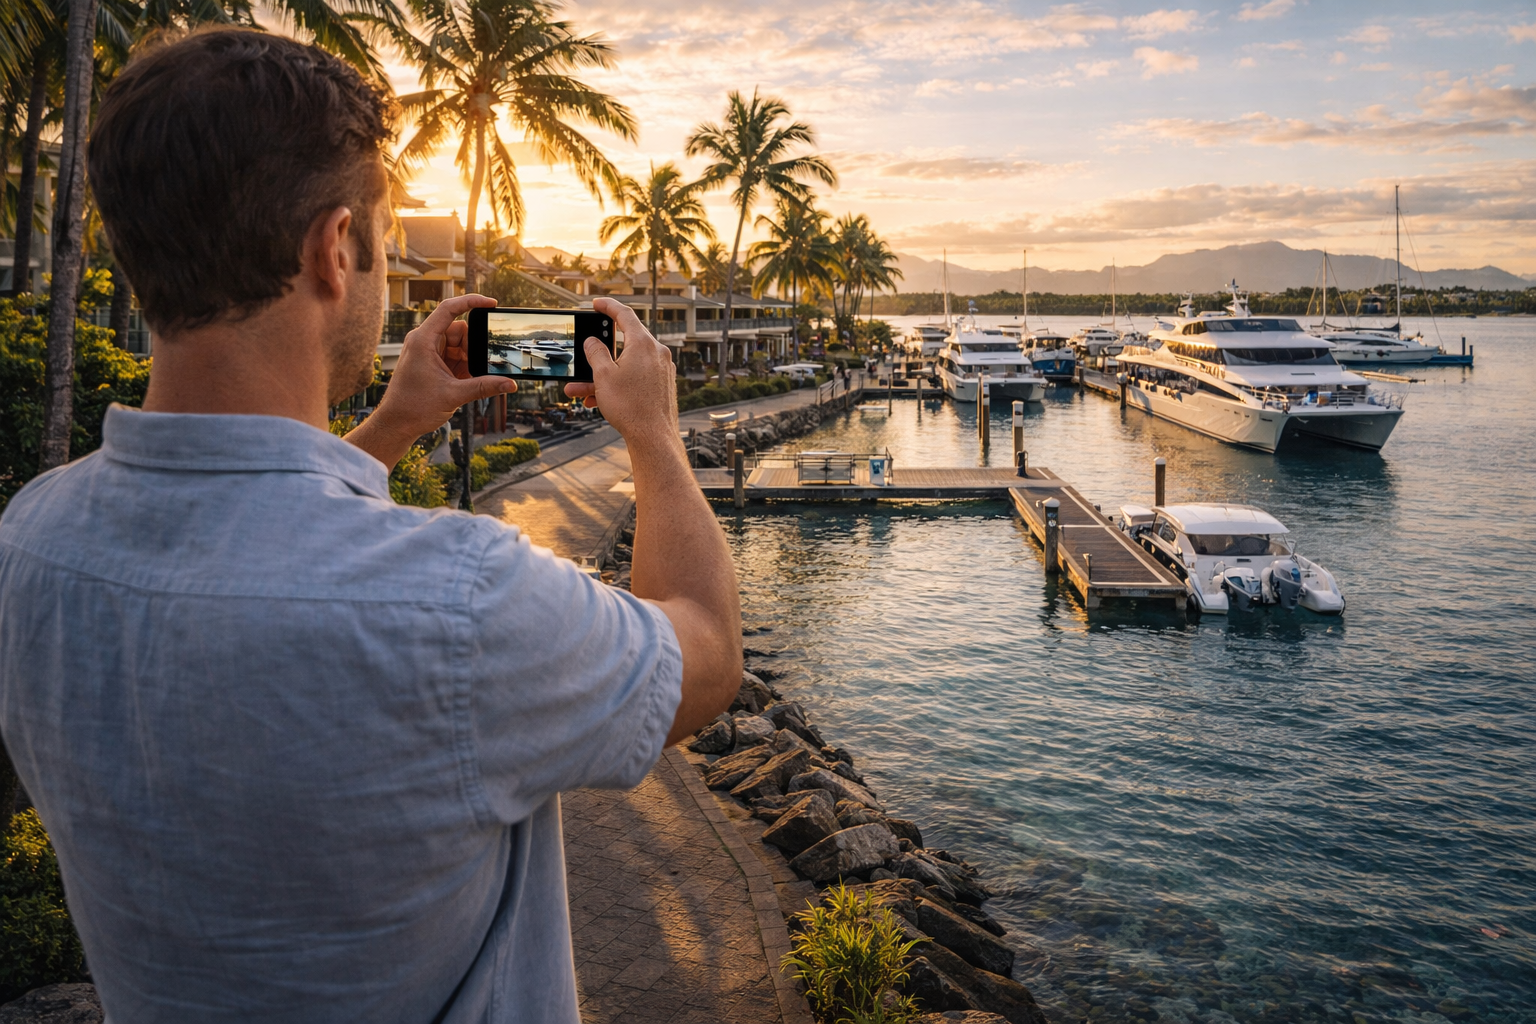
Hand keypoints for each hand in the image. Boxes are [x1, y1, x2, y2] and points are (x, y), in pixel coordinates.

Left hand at [344, 294, 514, 468]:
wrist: (396, 425)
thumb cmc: (413, 407)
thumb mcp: (453, 395)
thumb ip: (484, 387)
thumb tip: (510, 384)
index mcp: (424, 340)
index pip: (449, 309)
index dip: (472, 302)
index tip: (492, 304)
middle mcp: (425, 341)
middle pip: (460, 330)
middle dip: (474, 346)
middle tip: (481, 365)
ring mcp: (429, 352)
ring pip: (460, 346)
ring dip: (470, 359)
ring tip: (471, 378)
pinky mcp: (433, 364)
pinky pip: (456, 358)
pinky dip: (465, 368)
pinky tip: (467, 382)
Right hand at [564, 297, 677, 443]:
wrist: (653, 438)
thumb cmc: (630, 407)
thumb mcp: (604, 376)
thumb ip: (595, 353)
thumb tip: (592, 341)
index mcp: (643, 344)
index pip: (625, 315)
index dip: (608, 306)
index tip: (596, 304)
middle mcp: (657, 353)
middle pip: (623, 344)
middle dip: (598, 355)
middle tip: (583, 354)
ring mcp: (662, 370)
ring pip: (626, 365)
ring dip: (602, 376)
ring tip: (580, 391)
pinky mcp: (662, 385)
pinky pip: (636, 378)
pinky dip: (618, 385)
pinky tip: (598, 400)